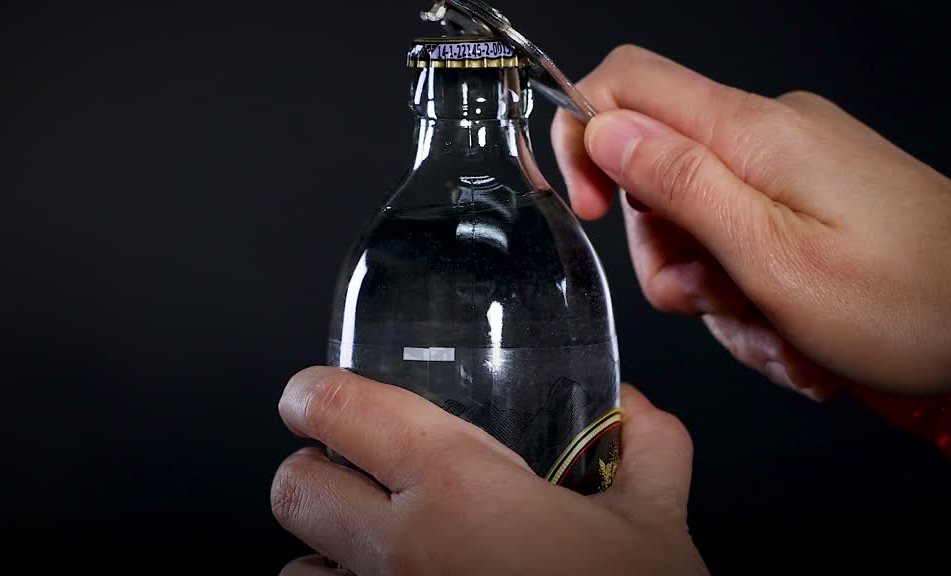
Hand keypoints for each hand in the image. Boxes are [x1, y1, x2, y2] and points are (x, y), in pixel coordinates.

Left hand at [272, 366, 707, 575]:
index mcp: (459, 489)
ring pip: (298, 575)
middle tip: (351, 472)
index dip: (314, 394)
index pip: (341, 413)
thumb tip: (638, 410)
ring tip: (373, 554)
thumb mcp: (657, 529)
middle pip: (293, 491)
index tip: (314, 394)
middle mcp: (402, 553)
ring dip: (325, 557)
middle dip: (313, 472)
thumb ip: (648, 451)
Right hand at [552, 45, 950, 396]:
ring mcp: (797, 161)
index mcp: (751, 131)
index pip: (626, 83)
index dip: (583, 139)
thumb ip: (678, 185)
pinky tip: (798, 334)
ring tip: (778, 337)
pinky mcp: (819, 191)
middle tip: (714, 305)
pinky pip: (750, 236)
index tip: (591, 212)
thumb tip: (603, 128)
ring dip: (720, 290)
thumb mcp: (769, 256)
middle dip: (668, 254)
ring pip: (703, 218)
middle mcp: (770, 131)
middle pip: (658, 169)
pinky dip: (758, 290)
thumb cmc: (908, 300)